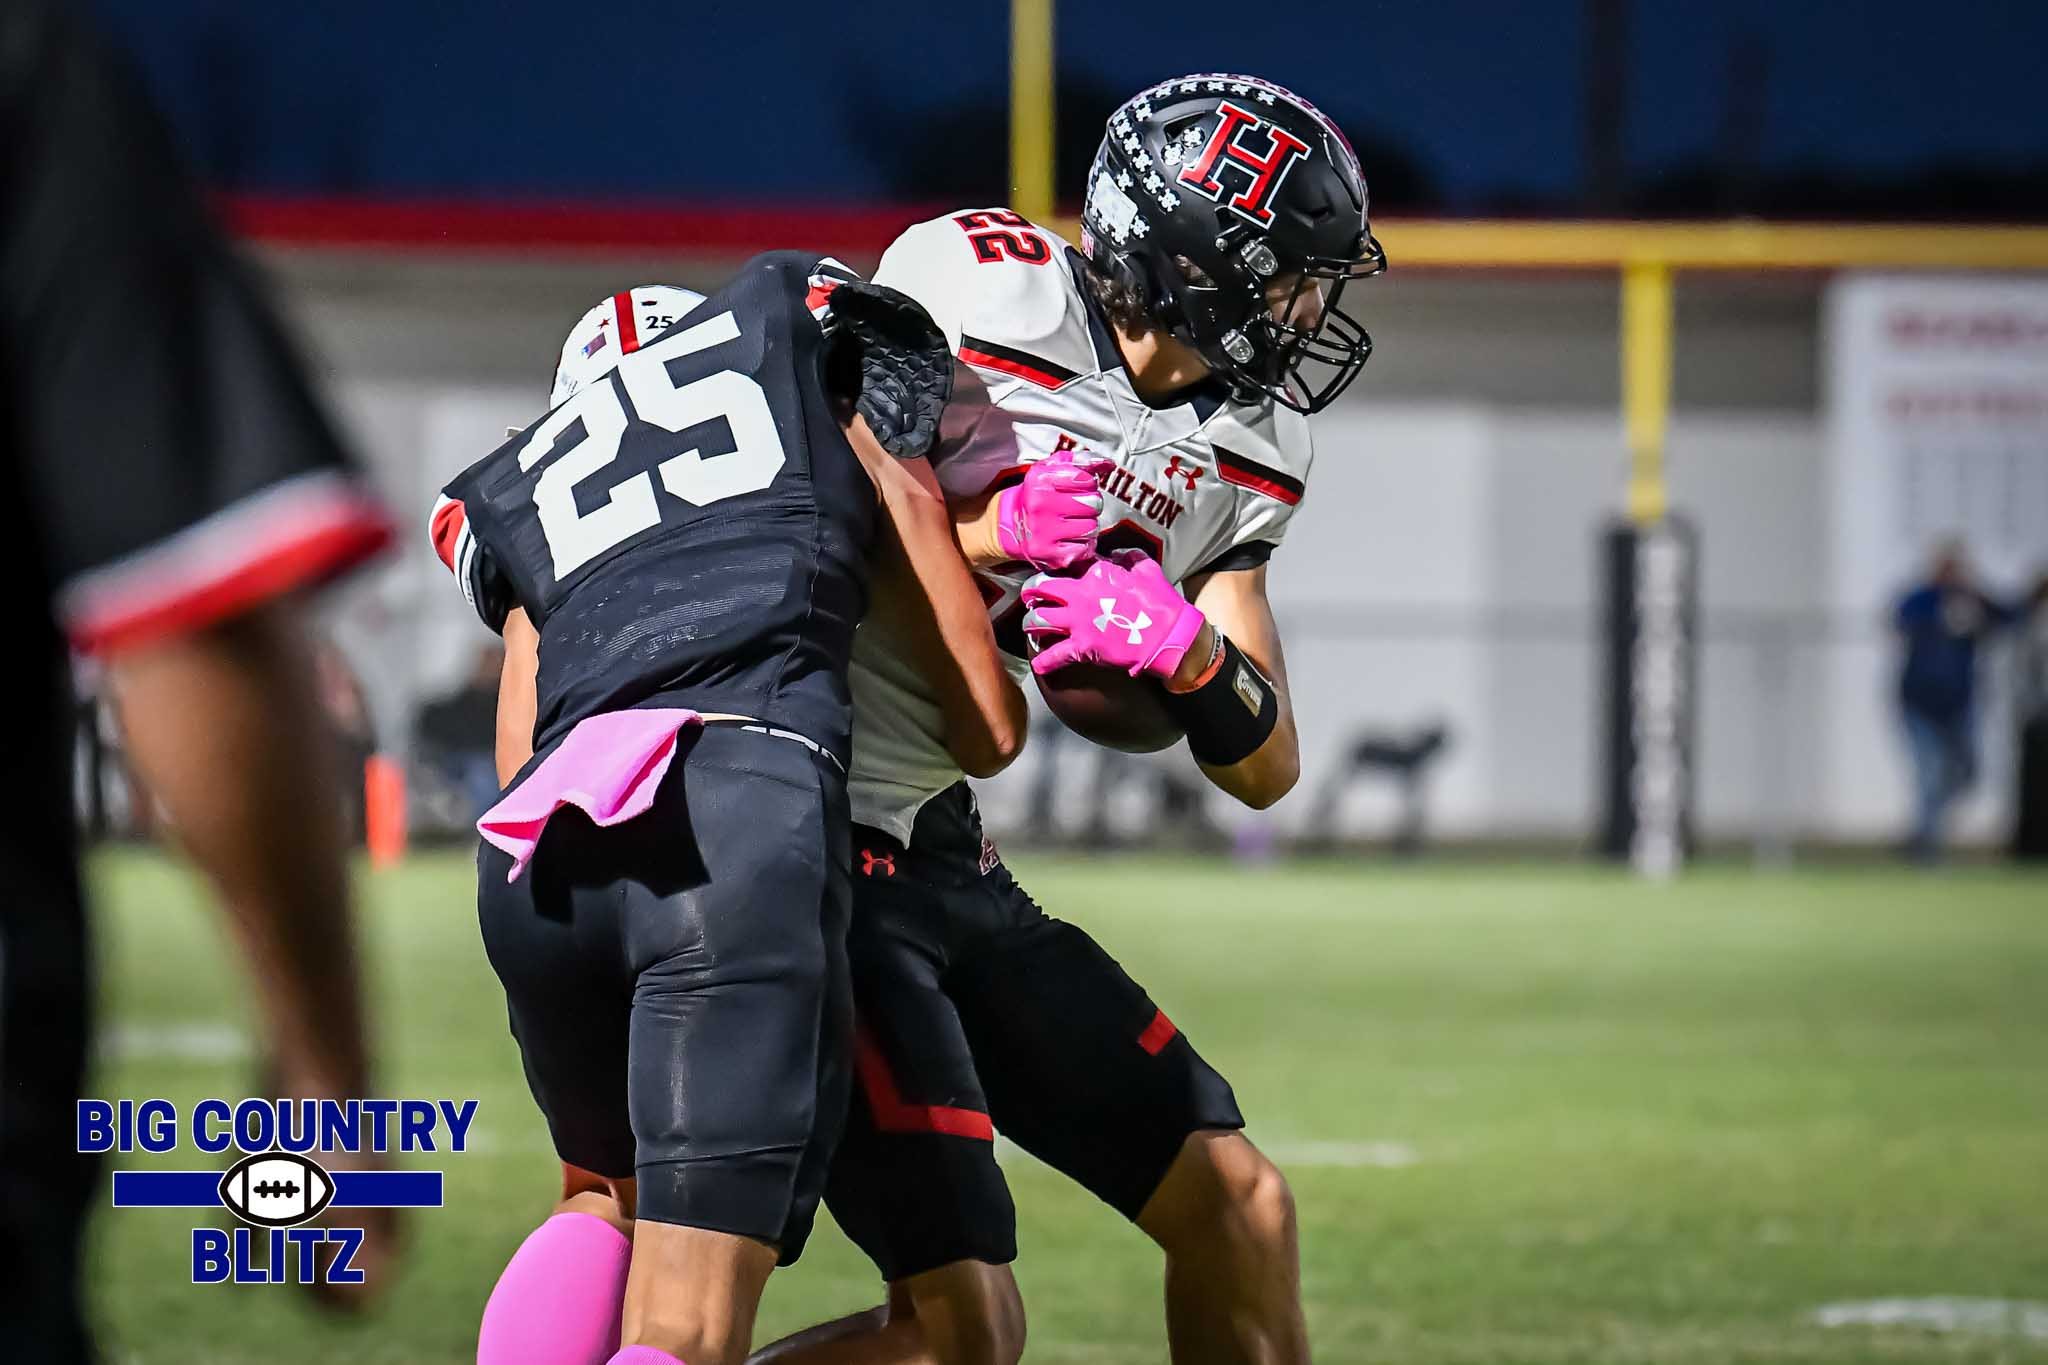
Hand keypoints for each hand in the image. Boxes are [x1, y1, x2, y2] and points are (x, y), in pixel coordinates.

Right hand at [995, 449, 1111, 570]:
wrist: (1009, 523)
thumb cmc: (1037, 493)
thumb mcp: (1051, 469)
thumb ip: (1081, 461)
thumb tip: (1109, 464)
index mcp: (1040, 480)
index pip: (1086, 479)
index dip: (1088, 483)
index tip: (1078, 487)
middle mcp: (1040, 505)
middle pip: (1093, 504)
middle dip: (1090, 505)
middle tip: (1078, 506)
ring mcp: (1043, 531)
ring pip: (1092, 528)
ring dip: (1088, 525)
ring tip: (1074, 522)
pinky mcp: (1049, 554)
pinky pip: (1086, 549)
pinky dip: (1084, 545)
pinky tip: (1071, 538)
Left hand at [1021, 550, 1206, 679]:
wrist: (1168, 635)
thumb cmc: (1160, 601)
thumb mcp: (1147, 568)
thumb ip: (1129, 556)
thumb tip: (1117, 554)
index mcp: (1095, 574)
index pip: (1065, 565)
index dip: (1056, 568)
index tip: (1053, 573)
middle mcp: (1080, 595)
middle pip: (1040, 588)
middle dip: (1030, 591)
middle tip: (1029, 596)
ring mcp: (1078, 622)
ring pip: (1038, 619)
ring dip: (1030, 623)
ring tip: (1030, 626)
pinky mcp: (1082, 647)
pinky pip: (1054, 656)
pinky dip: (1044, 662)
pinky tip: (1038, 665)